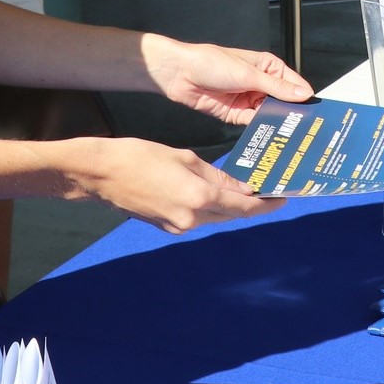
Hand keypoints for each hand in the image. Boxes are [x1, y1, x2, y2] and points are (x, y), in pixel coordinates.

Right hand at [65, 136, 282, 233]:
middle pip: (232, 215)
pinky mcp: (166, 227)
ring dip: (229, 206)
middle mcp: (191, 218)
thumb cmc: (139, 157)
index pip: (244, 206)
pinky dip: (209, 207)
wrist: (100, 174)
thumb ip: (215, 175)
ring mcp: (177, 226)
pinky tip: (212, 194)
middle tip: (268, 192)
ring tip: (243, 190)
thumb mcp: (184, 158)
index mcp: (198, 197)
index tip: (283, 198)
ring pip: (214, 217)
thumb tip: (239, 186)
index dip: (266, 204)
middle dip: (251, 204)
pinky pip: (197, 218)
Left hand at [140, 36, 312, 124]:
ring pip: (270, 115)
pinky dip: (262, 131)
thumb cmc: (211, 63)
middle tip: (309, 131)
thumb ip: (276, 88)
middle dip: (293, 115)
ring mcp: (248, 100)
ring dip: (278, 125)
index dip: (305, 98)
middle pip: (283, 102)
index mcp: (267, 67)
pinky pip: (254, 124)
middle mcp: (260, 83)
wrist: (178, 74)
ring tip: (293, 139)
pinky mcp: (236, 114)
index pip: (293, 84)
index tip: (318, 113)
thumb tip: (304, 94)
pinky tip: (272, 139)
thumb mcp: (247, 74)